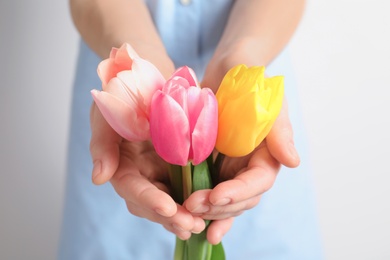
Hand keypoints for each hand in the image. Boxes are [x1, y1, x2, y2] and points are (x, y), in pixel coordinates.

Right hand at [89, 102, 205, 239]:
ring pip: (167, 203)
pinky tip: (208, 212)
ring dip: (181, 217)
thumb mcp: (109, 113)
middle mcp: (139, 174)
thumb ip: (102, 144)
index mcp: (121, 163)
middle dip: (169, 216)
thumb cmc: (124, 93)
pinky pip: (184, 191)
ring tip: (199, 226)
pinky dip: (193, 203)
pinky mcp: (176, 169)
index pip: (131, 187)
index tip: (167, 208)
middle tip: (190, 226)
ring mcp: (158, 173)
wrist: (149, 80)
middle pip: (150, 203)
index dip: (147, 199)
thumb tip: (99, 178)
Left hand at [184, 99, 299, 243]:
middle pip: (241, 199)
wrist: (226, 75)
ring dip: (209, 212)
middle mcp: (250, 169)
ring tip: (187, 213)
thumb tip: (293, 162)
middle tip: (192, 206)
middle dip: (219, 206)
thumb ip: (279, 132)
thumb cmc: (251, 85)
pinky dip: (207, 213)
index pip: (257, 182)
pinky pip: (211, 196)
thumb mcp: (268, 103)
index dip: (238, 192)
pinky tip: (197, 227)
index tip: (217, 195)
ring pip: (226, 203)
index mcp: (266, 157)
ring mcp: (231, 172)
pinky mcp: (213, 170)